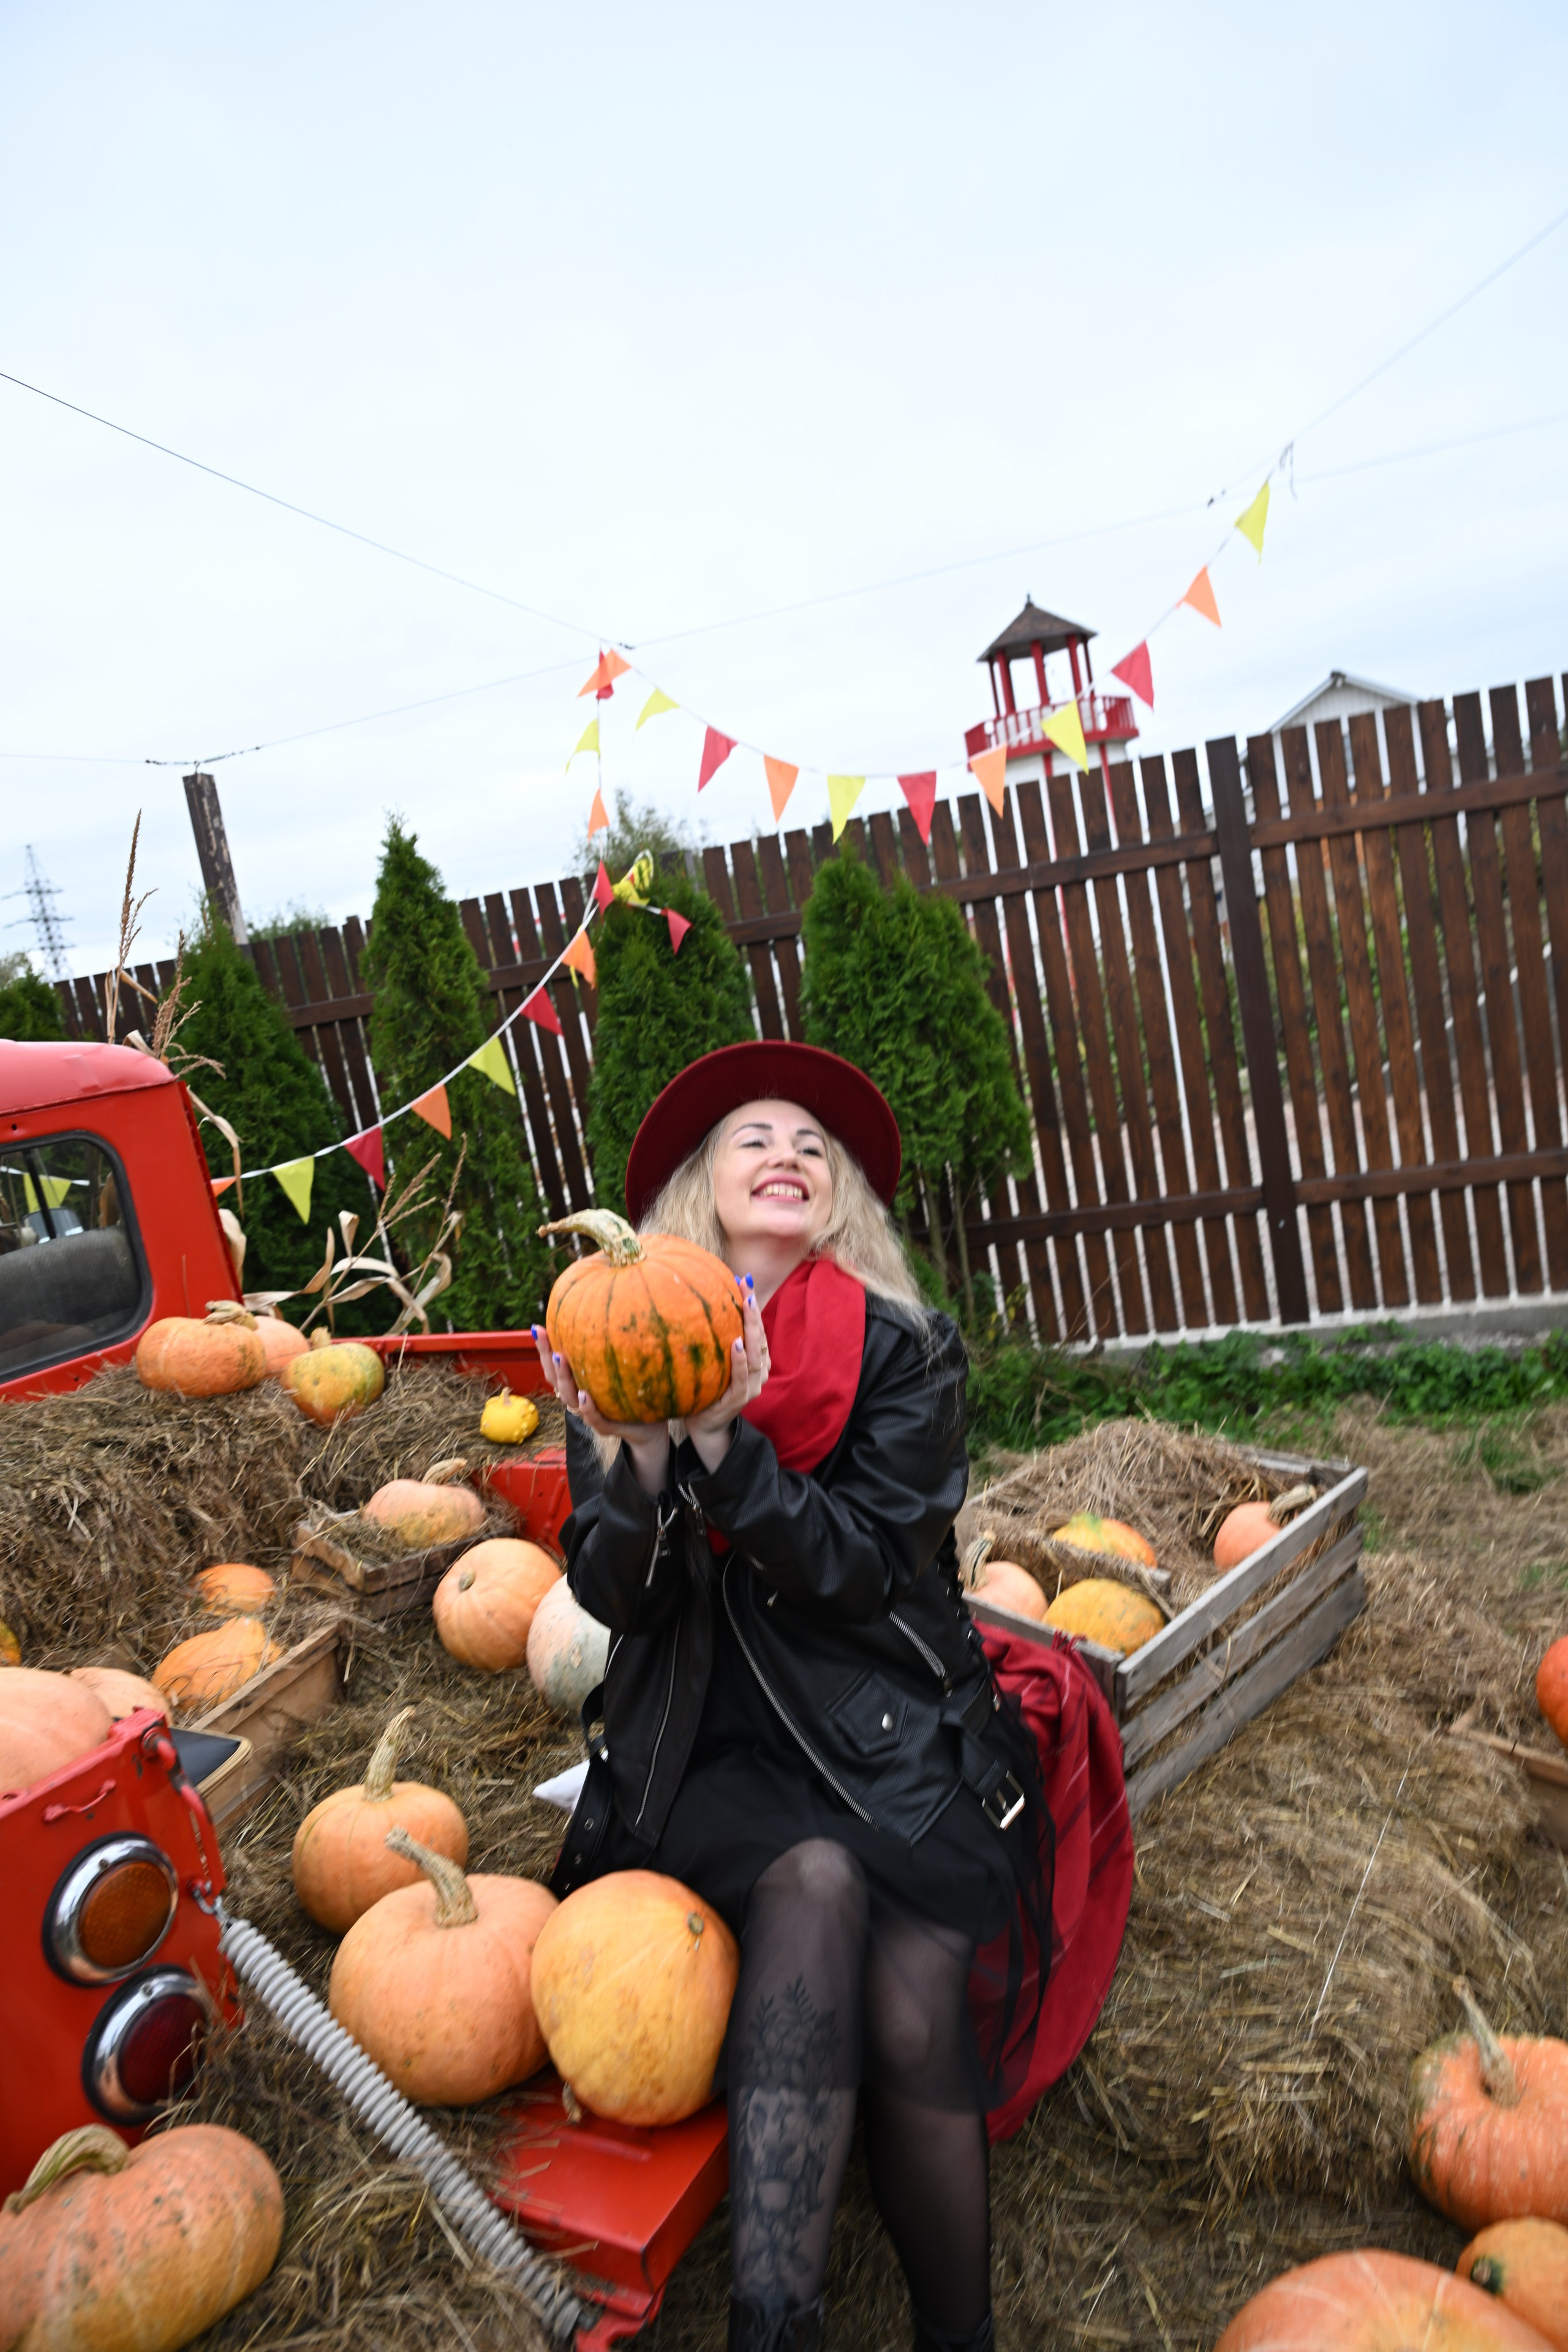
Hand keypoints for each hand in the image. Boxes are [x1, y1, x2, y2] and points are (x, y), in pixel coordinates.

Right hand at [531, 1325, 670, 1495]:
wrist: (650, 1426)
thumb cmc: (631, 1392)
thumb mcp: (617, 1367)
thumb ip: (606, 1348)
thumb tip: (602, 1312)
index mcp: (577, 1385)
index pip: (554, 1366)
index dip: (543, 1349)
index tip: (536, 1328)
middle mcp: (579, 1399)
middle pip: (556, 1381)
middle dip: (548, 1359)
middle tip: (543, 1336)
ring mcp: (591, 1415)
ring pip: (571, 1399)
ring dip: (565, 1378)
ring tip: (561, 1358)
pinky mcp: (608, 1427)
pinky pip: (596, 1419)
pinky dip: (589, 1409)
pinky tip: (586, 1395)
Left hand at [684, 1278, 768, 1472]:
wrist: (704, 1426)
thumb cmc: (706, 1390)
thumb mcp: (710, 1360)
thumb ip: (711, 1338)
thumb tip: (690, 1301)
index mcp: (753, 1359)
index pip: (756, 1327)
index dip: (752, 1304)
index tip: (743, 1279)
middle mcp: (757, 1370)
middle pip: (760, 1336)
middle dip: (753, 1310)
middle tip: (745, 1285)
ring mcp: (751, 1385)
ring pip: (757, 1353)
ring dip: (752, 1328)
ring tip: (746, 1305)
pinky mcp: (740, 1399)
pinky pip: (743, 1377)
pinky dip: (740, 1360)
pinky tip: (736, 1343)